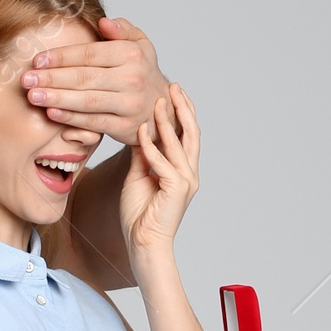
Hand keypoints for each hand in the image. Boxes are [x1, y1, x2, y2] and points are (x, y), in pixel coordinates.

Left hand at [20, 15, 168, 147]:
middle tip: (26, 79)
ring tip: (32, 96)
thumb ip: (122, 29)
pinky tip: (51, 112)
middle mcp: (132, 78)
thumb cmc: (142, 72)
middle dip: (52, 78)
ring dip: (57, 98)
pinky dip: (71, 118)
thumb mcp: (140, 45)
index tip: (37, 60)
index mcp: (131, 54)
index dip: (61, 57)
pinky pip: (93, 122)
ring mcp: (129, 104)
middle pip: (84, 77)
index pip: (89, 54)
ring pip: (87, 101)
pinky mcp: (125, 126)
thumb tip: (103, 21)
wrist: (163, 110)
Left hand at [121, 86, 199, 260]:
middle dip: (183, 108)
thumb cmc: (140, 214)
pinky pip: (163, 161)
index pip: (187, 134)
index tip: (172, 91)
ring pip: (179, 143)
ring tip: (158, 101)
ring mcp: (185, 181)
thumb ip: (143, 155)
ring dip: (168, 121)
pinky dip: (152, 145)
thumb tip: (140, 131)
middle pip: (191, 133)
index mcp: (183, 170)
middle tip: (173, 86)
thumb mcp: (139, 176)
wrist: (144, 244)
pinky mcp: (176, 189)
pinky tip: (142, 130)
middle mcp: (189, 173)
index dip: (182, 112)